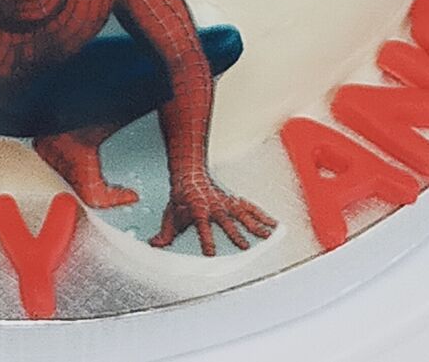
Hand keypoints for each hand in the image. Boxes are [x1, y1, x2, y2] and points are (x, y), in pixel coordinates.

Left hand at [152, 176, 276, 257]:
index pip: (201, 227)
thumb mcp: (171, 214)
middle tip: (245, 247)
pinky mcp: (234, 200)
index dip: (206, 240)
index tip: (210, 254)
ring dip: (255, 224)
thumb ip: (165, 232)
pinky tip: (274, 224)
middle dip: (235, 234)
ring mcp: (226, 202)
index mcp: (198, 210)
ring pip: (243, 213)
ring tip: (268, 235)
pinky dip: (263, 215)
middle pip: (226, 221)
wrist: (190, 173)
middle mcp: (215, 206)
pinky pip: (250, 207)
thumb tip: (154, 245)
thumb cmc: (181, 197)